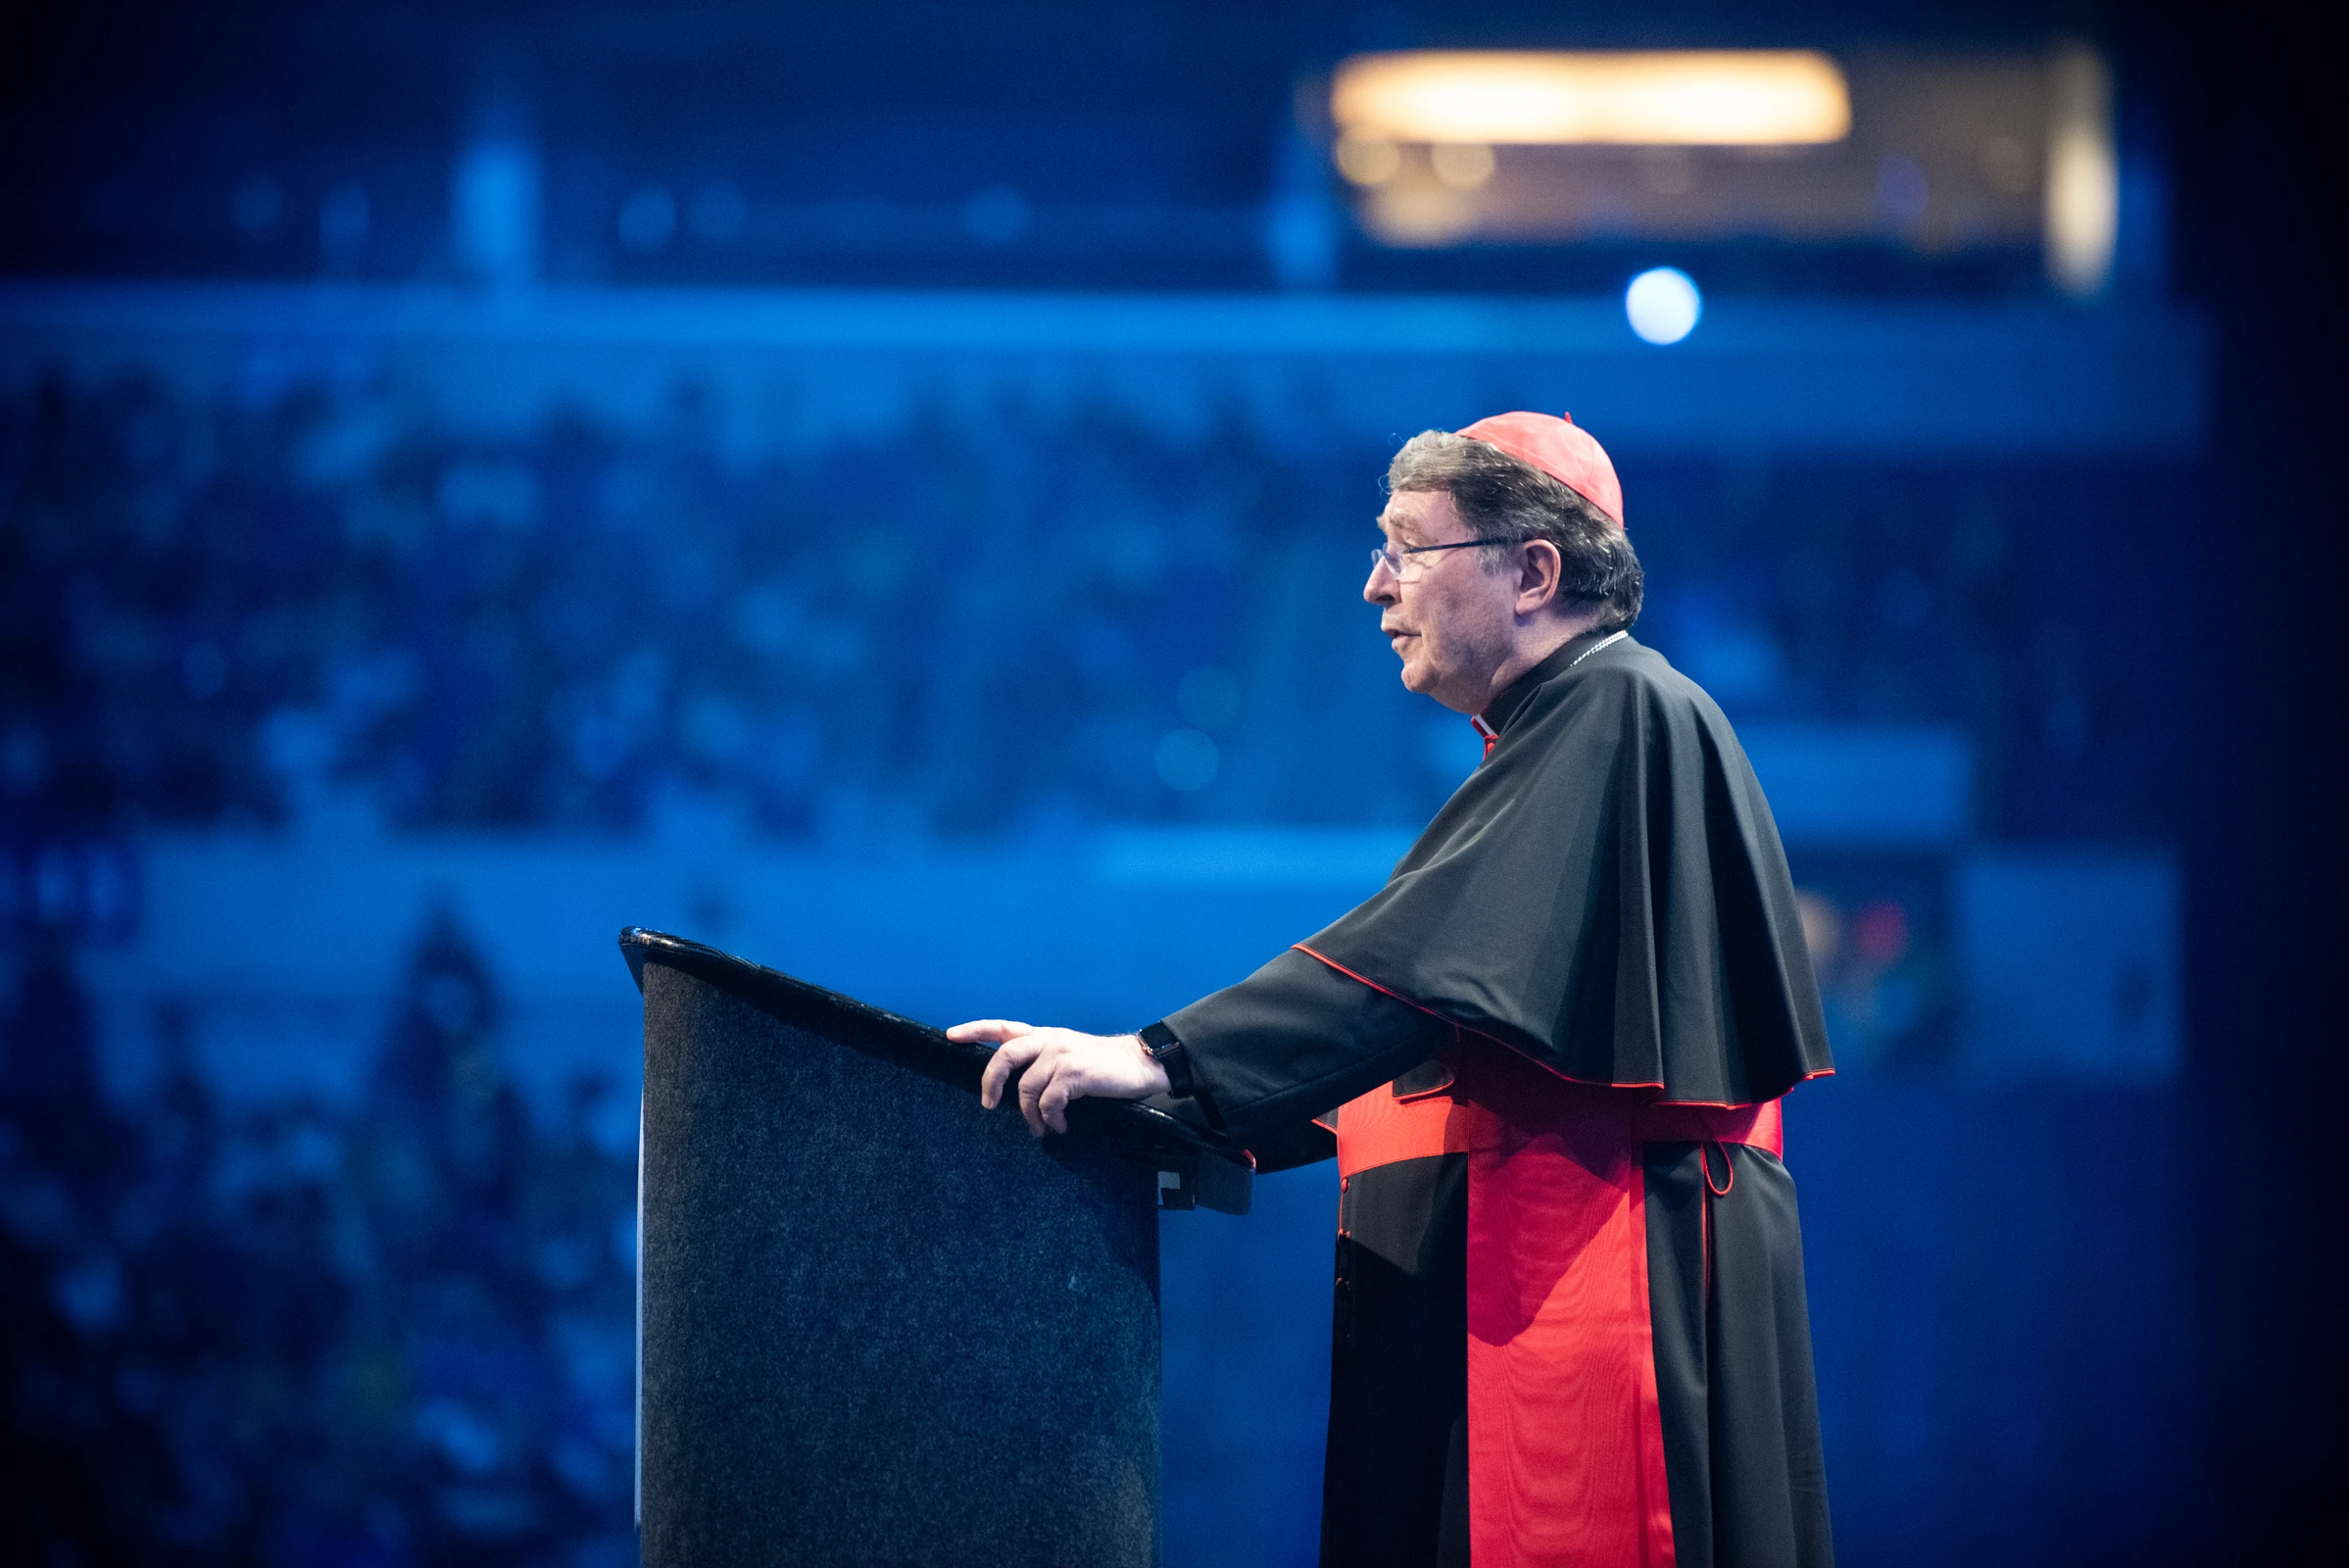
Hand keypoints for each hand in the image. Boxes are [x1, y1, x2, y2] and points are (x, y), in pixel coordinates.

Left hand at [949, 1019, 1172, 1136]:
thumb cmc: (1102, 1065)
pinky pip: (1049, 1101)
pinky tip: (1060, 1126)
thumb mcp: (1067, 1054)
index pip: (1003, 1027)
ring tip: (1041, 1128)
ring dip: (1029, 1114)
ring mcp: (1062, 1054)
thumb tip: (1017, 1089)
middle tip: (987, 1104)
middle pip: (1005, 1054)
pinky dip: (1051, 1118)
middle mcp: (1049, 1040)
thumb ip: (1043, 1061)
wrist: (1139, 1063)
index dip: (975, 1030)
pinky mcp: (1075, 1072)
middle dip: (991, 1081)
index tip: (950, 1035)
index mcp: (1044, 1035)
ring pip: (1026, 1086)